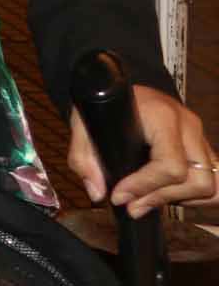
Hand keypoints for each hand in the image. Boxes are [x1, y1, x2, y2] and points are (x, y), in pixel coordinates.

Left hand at [68, 84, 218, 217]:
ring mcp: (199, 137)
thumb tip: (98, 192)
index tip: (120, 196)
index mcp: (163, 115)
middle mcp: (188, 125)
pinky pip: (213, 183)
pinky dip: (193, 195)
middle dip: (163, 197)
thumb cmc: (104, 101)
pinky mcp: (202, 147)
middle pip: (198, 181)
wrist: (118, 84)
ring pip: (210, 185)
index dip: (146, 187)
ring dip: (181, 198)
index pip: (171, 166)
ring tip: (148, 197)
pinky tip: (166, 192)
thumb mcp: (83, 123)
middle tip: (132, 204)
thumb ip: (83, 157)